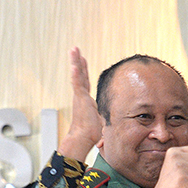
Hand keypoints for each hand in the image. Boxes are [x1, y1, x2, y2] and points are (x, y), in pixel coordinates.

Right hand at [58, 47, 102, 161]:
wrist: (83, 137)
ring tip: (73, 50)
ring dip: (75, 62)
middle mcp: (81, 96)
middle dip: (78, 61)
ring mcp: (80, 96)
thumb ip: (105, 117)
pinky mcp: (80, 98)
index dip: (83, 72)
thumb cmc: (91, 133)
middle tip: (75, 50)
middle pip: (80, 75)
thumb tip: (114, 122)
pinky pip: (77, 84)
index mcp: (86, 100)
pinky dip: (76, 74)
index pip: (85, 82)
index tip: (82, 62)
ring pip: (77, 75)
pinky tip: (75, 64)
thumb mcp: (101, 120)